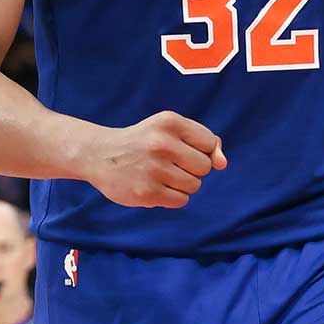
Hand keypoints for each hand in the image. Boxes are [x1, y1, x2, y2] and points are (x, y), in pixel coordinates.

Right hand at [83, 111, 226, 208]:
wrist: (100, 155)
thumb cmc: (144, 142)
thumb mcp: (170, 130)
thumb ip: (204, 142)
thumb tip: (223, 163)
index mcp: (169, 122)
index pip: (210, 143)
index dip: (200, 150)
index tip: (181, 149)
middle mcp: (161, 143)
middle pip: (205, 167)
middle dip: (192, 168)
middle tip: (169, 163)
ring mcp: (153, 169)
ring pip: (195, 185)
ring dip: (182, 184)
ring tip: (161, 175)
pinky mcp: (147, 192)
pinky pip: (181, 200)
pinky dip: (172, 197)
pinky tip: (155, 186)